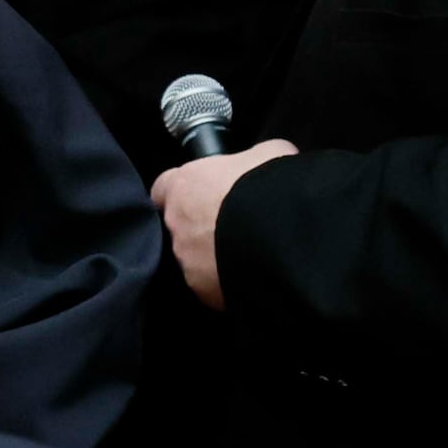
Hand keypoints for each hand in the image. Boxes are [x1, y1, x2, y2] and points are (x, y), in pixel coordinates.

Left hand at [149, 139, 293, 306]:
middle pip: (181, 227)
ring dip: (214, 259)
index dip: (181, 193)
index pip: (163, 188)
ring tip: (247, 257)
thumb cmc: (270, 184)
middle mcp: (177, 224)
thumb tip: (262, 165)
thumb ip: (253, 159)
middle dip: (201, 229)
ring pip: (195, 261)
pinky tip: (252, 278)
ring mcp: (187, 261)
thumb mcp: (270, 154)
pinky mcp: (204, 292)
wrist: (284, 234)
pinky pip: (213, 288)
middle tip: (233, 229)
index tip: (199, 197)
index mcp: (184, 185)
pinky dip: (228, 284)